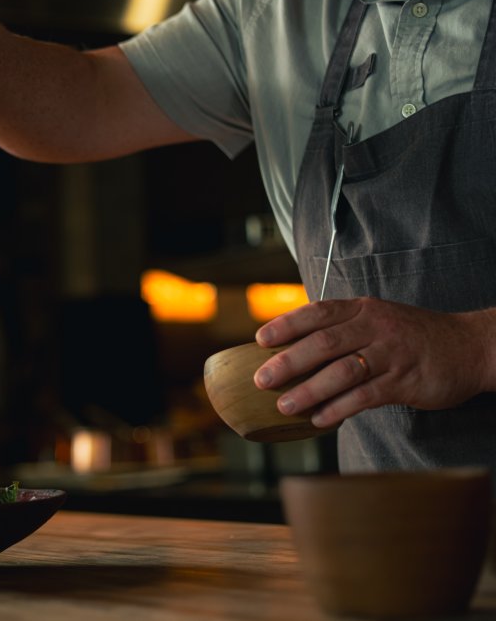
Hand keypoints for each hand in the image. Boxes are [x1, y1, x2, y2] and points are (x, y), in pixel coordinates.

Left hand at [252, 297, 495, 427]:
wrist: (468, 347)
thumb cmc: (409, 336)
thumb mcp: (375, 319)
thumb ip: (340, 329)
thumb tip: (290, 348)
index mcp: (362, 310)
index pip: (318, 313)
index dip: (286, 325)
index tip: (259, 340)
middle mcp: (375, 328)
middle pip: (324, 343)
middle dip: (288, 362)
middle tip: (261, 380)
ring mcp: (391, 355)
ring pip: (343, 371)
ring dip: (309, 390)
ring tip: (285, 406)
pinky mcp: (405, 382)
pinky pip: (366, 397)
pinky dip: (339, 409)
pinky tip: (320, 420)